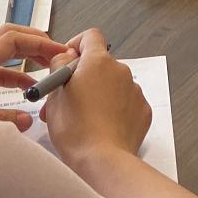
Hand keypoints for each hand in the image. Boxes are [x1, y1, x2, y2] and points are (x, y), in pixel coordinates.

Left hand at [0, 25, 68, 128]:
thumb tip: (27, 120)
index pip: (12, 40)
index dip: (38, 42)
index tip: (58, 52)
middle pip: (10, 38)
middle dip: (35, 41)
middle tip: (58, 53)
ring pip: (6, 56)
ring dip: (29, 57)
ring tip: (49, 69)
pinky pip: (1, 74)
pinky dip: (19, 76)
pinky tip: (30, 90)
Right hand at [40, 29, 150, 166]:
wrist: (102, 161)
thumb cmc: (76, 130)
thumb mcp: (55, 93)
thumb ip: (59, 66)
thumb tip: (66, 57)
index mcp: (98, 62)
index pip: (90, 36)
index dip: (76, 46)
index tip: (67, 61)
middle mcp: (120, 71)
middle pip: (100, 64)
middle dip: (83, 77)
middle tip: (67, 99)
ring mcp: (134, 90)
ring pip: (112, 84)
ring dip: (99, 94)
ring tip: (82, 118)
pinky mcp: (143, 110)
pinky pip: (126, 102)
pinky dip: (114, 110)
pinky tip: (101, 126)